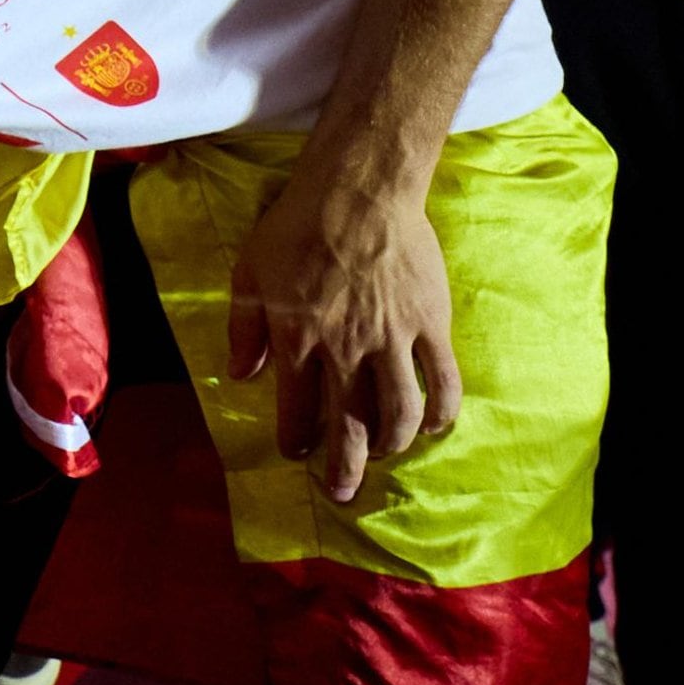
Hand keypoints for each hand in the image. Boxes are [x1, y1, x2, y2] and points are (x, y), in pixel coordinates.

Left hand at [227, 162, 461, 507]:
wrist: (358, 191)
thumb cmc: (296, 226)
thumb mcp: (248, 273)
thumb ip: (244, 329)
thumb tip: (240, 376)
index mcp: (298, 340)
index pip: (297, 410)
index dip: (296, 440)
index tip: (297, 453)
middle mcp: (346, 349)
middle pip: (350, 425)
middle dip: (345, 468)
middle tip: (342, 493)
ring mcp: (392, 339)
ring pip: (398, 412)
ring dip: (390, 444)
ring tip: (383, 456)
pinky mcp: (430, 324)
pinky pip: (443, 380)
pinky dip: (441, 411)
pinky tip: (434, 427)